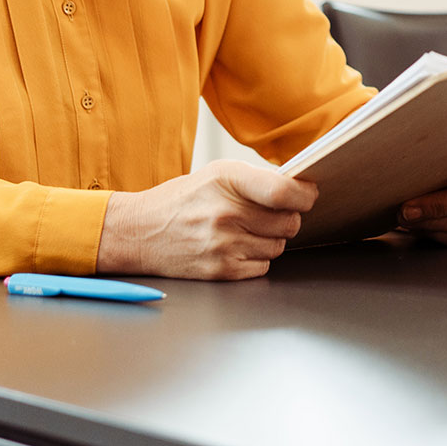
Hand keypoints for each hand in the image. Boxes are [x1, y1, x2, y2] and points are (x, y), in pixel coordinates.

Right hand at [96, 160, 317, 279]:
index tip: (308, 195)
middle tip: (268, 214)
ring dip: (270, 239)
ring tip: (246, 230)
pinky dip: (257, 258)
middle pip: (288, 222)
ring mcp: (222, 244)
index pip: (284, 192)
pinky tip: (236, 247)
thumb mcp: (216, 174)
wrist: (138, 232)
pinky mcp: (220, 270)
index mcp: (227, 180)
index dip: (305, 196)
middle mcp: (225, 212)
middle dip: (286, 218)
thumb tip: (301, 189)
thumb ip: (257, 180)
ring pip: (278, 246)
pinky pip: (262, 266)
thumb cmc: (182, 200)